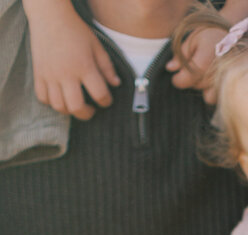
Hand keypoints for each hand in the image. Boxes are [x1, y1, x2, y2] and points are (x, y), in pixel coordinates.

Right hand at [25, 0, 119, 119]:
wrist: (49, 16)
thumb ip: (107, 67)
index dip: (106, 101)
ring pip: (59, 106)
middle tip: (91, 109)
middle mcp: (66, 73)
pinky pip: (42, 97)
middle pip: (76, 107)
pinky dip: (51, 102)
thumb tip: (116, 84)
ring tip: (75, 103)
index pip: (100, 94)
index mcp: (84, 66)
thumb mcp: (96, 46)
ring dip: (69, 110)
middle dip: (87, 114)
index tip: (106, 100)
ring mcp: (50, 75)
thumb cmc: (75, 30)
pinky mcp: (38, 73)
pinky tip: (59, 96)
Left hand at [167, 0, 247, 101]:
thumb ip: (180, 54)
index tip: (175, 77)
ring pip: (207, 96)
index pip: (187, 78)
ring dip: (203, 87)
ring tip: (203, 75)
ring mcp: (227, 81)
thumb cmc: (211, 35)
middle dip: (191, 79)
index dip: (178, 80)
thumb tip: (170, 68)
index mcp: (206, 57)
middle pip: (196, 86)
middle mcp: (218, 71)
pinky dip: (213, 93)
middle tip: (192, 68)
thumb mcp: (193, 39)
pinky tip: (212, 81)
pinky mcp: (232, 86)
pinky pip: (220, 98)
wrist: (235, 35)